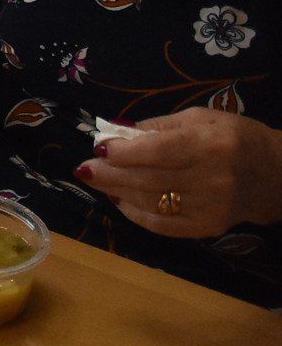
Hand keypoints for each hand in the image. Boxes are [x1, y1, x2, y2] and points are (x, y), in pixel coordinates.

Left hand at [79, 109, 281, 237]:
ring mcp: (209, 207)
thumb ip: (159, 125)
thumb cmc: (235, 137)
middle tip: (84, 168)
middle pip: (149, 179)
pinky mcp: (207, 227)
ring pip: (151, 202)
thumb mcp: (202, 118)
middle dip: (110, 174)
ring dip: (117, 192)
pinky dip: (135, 213)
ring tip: (95, 181)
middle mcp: (211, 178)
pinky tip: (118, 200)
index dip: (124, 151)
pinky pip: (162, 225)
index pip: (158, 151)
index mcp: (211, 145)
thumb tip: (116, 131)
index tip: (99, 147)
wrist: (277, 175)